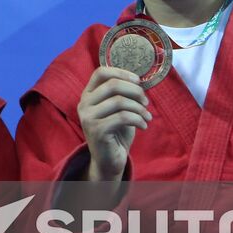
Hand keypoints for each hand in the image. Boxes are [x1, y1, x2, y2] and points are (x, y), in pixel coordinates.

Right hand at [77, 66, 150, 182]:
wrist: (109, 160)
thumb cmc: (116, 132)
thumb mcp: (118, 109)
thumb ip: (123, 94)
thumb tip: (140, 81)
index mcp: (88, 95)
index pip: (101, 72)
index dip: (122, 72)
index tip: (138, 81)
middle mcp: (84, 104)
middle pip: (113, 85)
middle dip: (135, 91)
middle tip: (146, 102)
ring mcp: (88, 117)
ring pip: (120, 101)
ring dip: (139, 108)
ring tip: (148, 116)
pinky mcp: (97, 130)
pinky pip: (123, 117)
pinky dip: (138, 120)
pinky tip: (144, 126)